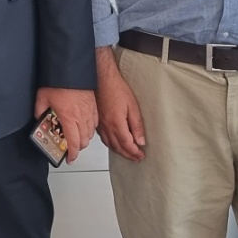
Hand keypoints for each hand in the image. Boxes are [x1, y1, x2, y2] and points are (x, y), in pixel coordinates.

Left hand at [34, 86, 96, 162]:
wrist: (71, 68)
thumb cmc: (58, 81)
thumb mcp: (42, 98)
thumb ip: (40, 111)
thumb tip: (40, 118)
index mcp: (69, 118)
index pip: (73, 143)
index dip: (72, 154)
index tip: (69, 158)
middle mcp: (81, 117)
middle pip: (84, 141)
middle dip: (78, 148)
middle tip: (70, 148)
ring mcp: (89, 111)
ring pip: (90, 132)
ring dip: (84, 138)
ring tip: (76, 137)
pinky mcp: (94, 105)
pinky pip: (95, 122)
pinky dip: (90, 128)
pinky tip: (84, 125)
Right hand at [93, 47, 145, 162]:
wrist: (101, 79)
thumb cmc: (116, 88)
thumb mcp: (132, 106)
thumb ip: (137, 125)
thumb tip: (141, 140)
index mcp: (116, 123)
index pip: (127, 144)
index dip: (134, 152)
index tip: (141, 155)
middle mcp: (107, 126)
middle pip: (118, 147)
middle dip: (128, 155)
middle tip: (136, 158)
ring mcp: (100, 125)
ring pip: (110, 144)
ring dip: (119, 151)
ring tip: (127, 154)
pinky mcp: (97, 121)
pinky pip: (103, 138)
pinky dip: (110, 145)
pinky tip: (114, 144)